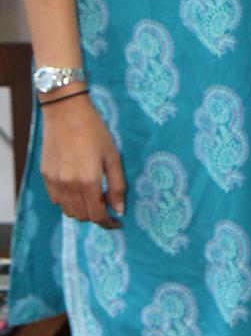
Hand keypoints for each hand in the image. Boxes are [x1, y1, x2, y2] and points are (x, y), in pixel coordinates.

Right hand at [39, 94, 124, 227]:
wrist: (66, 112)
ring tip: (94, 193)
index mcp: (88, 181)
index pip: (97, 215)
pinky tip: (77, 186)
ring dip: (81, 209)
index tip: (117, 222)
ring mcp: (54, 182)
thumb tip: (120, 209)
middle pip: (82, 216)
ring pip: (67, 210)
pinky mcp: (45, 176)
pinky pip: (56, 199)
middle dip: (96, 214)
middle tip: (107, 201)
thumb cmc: (94, 130)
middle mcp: (68, 186)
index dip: (108, 222)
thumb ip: (117, 184)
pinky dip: (68, 200)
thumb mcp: (113, 155)